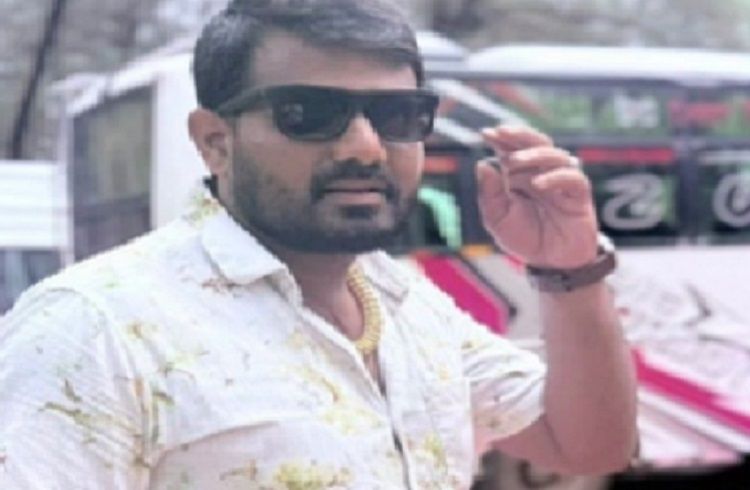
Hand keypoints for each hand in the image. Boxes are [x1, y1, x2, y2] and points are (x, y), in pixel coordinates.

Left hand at [476, 125, 598, 268]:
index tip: (486, 133)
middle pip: (536, 142)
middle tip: (501, 133)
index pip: (512, 149)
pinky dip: (555, 177)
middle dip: (518, 135)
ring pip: (555, 155)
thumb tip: (482, 164)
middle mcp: (542, 173)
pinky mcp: (579, 195)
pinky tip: (537, 184)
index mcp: (520, 176)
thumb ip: (489, 194)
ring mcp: (561, 182)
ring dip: (533, 154)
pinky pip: (573, 178)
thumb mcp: (497, 219)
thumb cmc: (525, 238)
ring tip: (513, 162)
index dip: (502, 138)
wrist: (551, 265)